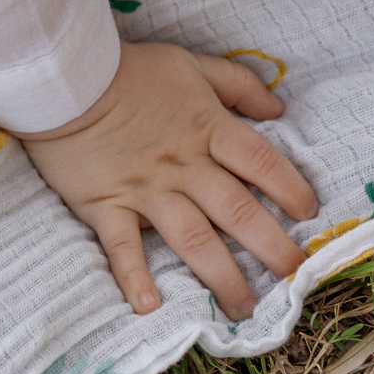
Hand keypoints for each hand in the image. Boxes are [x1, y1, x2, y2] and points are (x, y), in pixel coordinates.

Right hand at [10, 42, 319, 316]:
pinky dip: (134, 277)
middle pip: (237, 210)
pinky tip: (150, 307)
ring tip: (244, 309)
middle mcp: (184, 166)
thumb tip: (278, 106)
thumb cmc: (128, 70)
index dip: (290, 187)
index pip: (261, 162)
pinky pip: (123, 247)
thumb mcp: (189, 64)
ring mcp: (146, 190)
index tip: (309, 213)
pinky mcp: (107, 206)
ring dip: (222, 276)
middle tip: (295, 277)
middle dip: (271, 246)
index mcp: (207, 129)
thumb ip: (236, 84)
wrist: (64, 77)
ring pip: (193, 239)